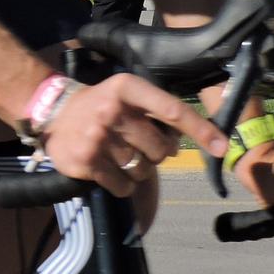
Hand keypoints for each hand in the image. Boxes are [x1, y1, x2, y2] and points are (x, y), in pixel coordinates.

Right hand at [40, 74, 228, 196]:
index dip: (200, 129)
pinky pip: (123, 185)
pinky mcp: (86, 161)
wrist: (52, 112)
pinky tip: (108, 170)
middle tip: (138, 146)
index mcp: (128, 88)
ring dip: (137, 170)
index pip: (172, 109)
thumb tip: (185, 144)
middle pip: (160, 148)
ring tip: (118, 156)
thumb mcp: (127, 95)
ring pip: (142, 170)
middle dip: (157, 154)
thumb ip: (157, 113)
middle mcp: (113, 110)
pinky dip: (123, 185)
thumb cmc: (101, 104)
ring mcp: (98, 137)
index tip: (221, 146)